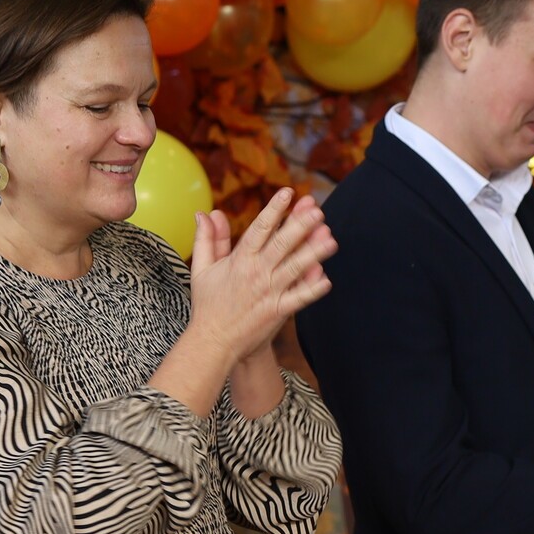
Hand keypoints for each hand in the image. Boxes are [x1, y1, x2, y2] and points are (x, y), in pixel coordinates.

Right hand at [188, 188, 335, 365]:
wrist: (213, 341)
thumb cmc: (209, 303)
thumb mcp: (202, 268)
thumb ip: (208, 239)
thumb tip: (206, 212)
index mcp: (240, 260)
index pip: (259, 229)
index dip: (274, 209)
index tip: (288, 192)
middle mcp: (256, 273)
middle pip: (281, 244)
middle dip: (299, 226)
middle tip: (317, 211)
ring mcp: (268, 292)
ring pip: (294, 268)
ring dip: (313, 254)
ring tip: (331, 240)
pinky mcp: (277, 311)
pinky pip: (298, 299)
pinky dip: (311, 290)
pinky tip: (326, 280)